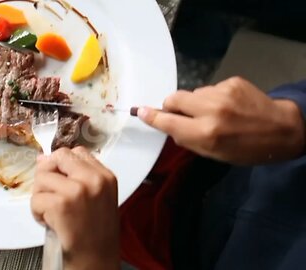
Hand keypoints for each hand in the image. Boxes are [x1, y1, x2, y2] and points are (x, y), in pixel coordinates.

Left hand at [31, 147, 119, 269]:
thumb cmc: (96, 233)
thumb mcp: (98, 198)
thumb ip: (76, 176)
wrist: (97, 260)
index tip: (60, 179)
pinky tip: (49, 222)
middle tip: (52, 195)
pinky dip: (37, 212)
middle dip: (48, 175)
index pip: (76, 151)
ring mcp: (77, 190)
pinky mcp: (61, 204)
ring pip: (42, 178)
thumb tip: (43, 159)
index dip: (62, 164)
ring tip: (52, 212)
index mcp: (105, 176)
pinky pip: (36, 199)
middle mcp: (94, 179)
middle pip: (57, 157)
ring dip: (41, 197)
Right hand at [138, 77, 304, 164]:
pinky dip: (212, 97)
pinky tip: (227, 106)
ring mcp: (222, 93)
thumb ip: (188, 139)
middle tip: (182, 115)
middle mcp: (211, 110)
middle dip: (172, 106)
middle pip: (174, 98)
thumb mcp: (214, 154)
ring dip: (195, 103)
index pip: (168, 122)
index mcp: (206, 133)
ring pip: (192, 93)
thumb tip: (168, 125)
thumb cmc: (247, 149)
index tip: (141, 111)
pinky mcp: (232, 82)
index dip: (152, 117)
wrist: (283, 130)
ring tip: (213, 113)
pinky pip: (209, 88)